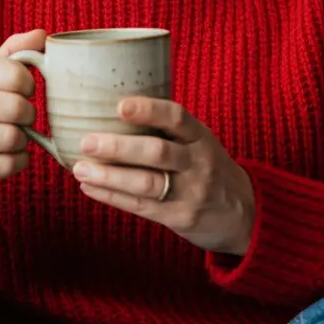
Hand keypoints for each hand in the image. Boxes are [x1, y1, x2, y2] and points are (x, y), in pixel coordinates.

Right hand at [0, 30, 45, 189]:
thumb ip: (15, 52)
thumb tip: (42, 35)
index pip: (16, 74)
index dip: (30, 85)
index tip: (24, 91)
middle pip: (17, 108)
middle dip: (29, 114)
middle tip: (23, 116)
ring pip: (12, 138)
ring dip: (23, 140)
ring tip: (15, 135)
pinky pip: (6, 165)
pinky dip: (18, 161)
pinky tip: (11, 154)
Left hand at [71, 98, 255, 254]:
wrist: (243, 213)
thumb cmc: (207, 167)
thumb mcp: (198, 142)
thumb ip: (166, 129)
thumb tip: (109, 105)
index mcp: (202, 138)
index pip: (178, 118)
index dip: (149, 110)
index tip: (120, 106)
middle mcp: (199, 163)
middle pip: (158, 152)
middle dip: (119, 147)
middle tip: (86, 141)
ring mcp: (191, 193)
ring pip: (147, 183)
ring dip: (109, 176)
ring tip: (80, 169)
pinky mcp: (180, 218)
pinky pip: (141, 207)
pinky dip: (112, 196)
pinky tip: (90, 187)